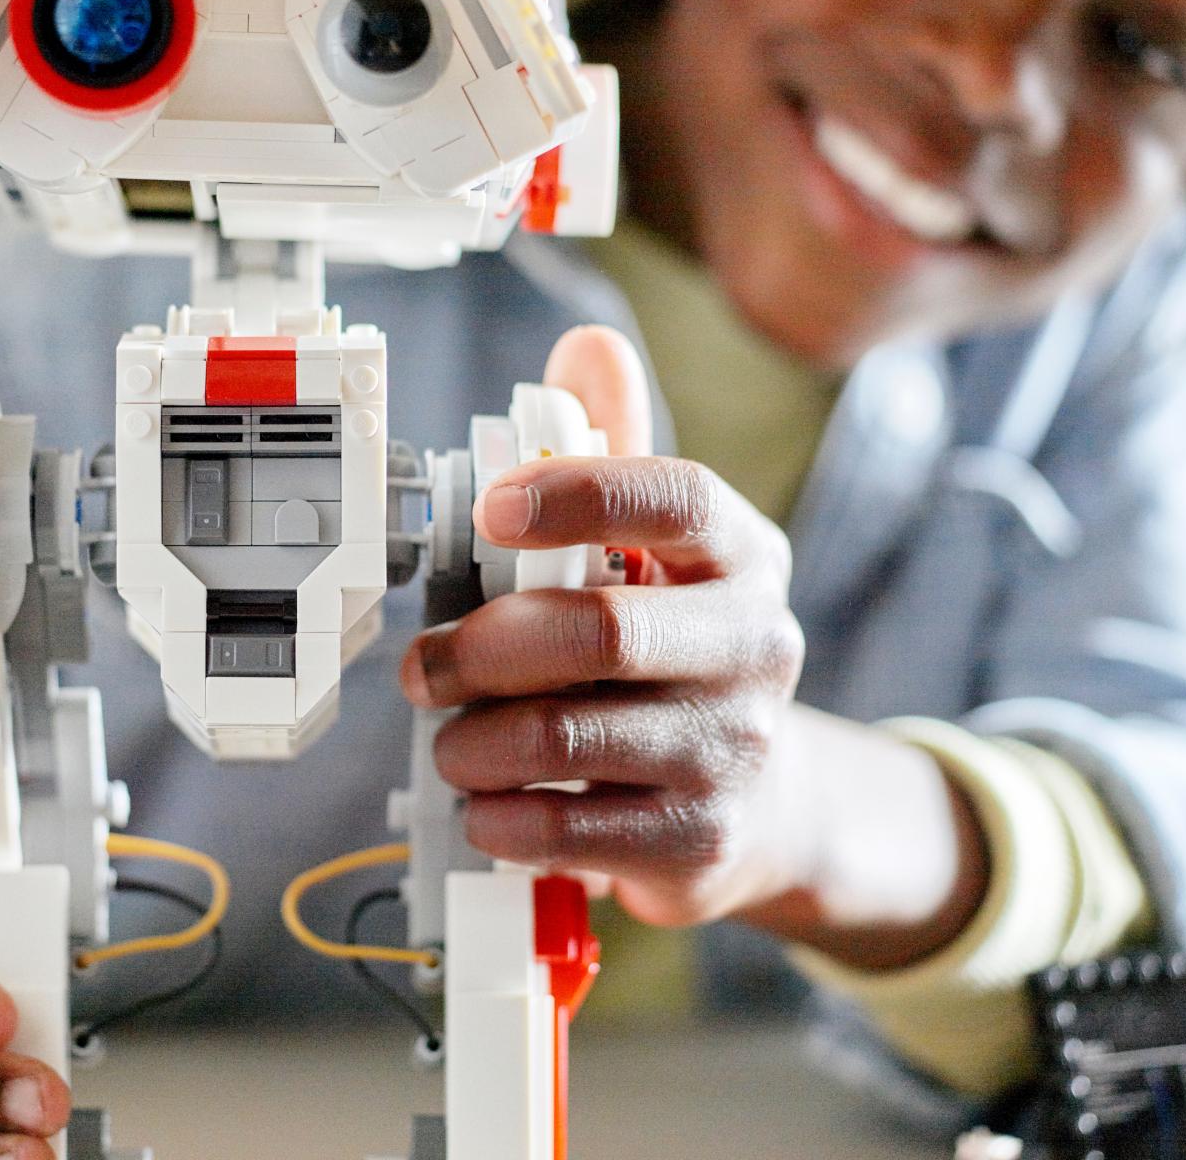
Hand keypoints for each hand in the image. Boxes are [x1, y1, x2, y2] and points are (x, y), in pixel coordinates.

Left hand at [399, 326, 809, 927]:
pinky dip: (501, 818)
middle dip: (481, 647)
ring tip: (448, 741)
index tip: (490, 507)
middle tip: (421, 667)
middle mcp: (755, 646)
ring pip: (566, 737)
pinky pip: (570, 830)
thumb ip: (615, 451)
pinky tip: (485, 805)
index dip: (576, 493)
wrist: (765, 799)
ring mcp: (735, 749)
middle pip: (601, 630)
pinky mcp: (702, 840)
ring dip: (475, 741)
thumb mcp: (661, 551)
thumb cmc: (678, 651)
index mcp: (743, 555)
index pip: (674, 499)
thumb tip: (587, 345)